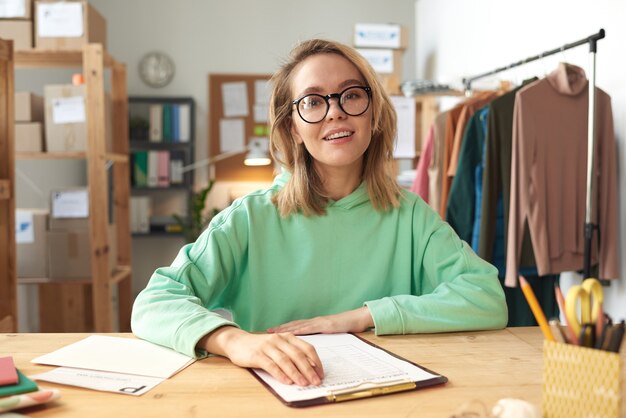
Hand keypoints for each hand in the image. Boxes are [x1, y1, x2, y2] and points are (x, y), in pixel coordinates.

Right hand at [199, 327, 322, 386]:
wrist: (237, 341)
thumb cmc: (261, 346)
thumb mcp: (279, 345)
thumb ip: (292, 353)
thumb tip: (310, 367)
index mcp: (287, 337)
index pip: (307, 348)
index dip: (316, 361)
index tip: (320, 373)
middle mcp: (279, 340)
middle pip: (298, 355)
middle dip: (308, 370)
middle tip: (315, 381)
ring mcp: (267, 346)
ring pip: (285, 361)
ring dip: (296, 373)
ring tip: (303, 383)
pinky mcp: (257, 355)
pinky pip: (271, 365)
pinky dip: (280, 374)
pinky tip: (287, 381)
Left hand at [267, 306, 373, 334]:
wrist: (355, 319)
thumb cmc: (344, 326)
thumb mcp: (328, 333)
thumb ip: (319, 335)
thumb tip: (308, 345)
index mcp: (313, 323)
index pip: (295, 326)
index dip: (283, 329)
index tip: (272, 331)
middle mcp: (313, 321)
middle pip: (293, 325)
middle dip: (280, 329)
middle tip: (267, 331)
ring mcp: (317, 322)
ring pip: (298, 326)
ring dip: (285, 330)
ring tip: (274, 332)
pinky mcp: (323, 325)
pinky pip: (309, 328)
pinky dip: (299, 331)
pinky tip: (291, 333)